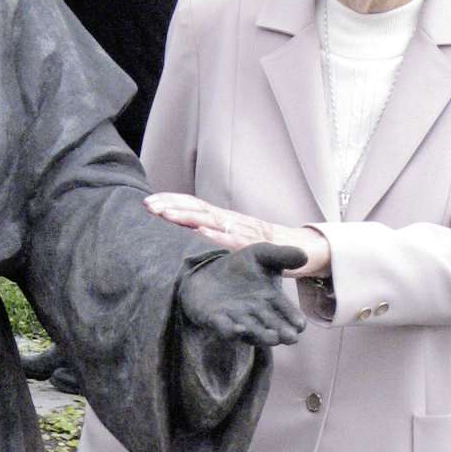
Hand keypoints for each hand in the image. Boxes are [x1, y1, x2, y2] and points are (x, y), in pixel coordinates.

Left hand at [146, 193, 330, 277]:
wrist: (302, 250)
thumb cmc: (265, 247)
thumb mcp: (236, 238)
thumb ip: (216, 235)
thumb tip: (189, 237)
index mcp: (225, 219)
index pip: (194, 205)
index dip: (172, 201)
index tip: (148, 202)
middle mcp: (231, 220)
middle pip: (197, 208)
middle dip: (171, 205)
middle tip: (148, 205)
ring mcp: (243, 231)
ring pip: (211, 220)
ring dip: (187, 217)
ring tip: (165, 215)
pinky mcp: (255, 245)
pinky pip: (234, 240)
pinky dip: (217, 236)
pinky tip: (201, 233)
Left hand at [177, 244, 307, 347]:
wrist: (208, 270)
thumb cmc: (241, 266)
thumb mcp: (263, 255)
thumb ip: (282, 255)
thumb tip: (305, 256)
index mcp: (272, 301)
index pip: (287, 313)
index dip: (294, 318)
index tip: (300, 324)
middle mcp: (257, 315)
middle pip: (272, 327)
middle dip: (282, 333)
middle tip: (291, 338)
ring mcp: (237, 319)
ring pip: (251, 331)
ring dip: (261, 335)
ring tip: (273, 338)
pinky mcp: (215, 320)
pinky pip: (224, 328)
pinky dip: (231, 331)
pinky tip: (239, 329)